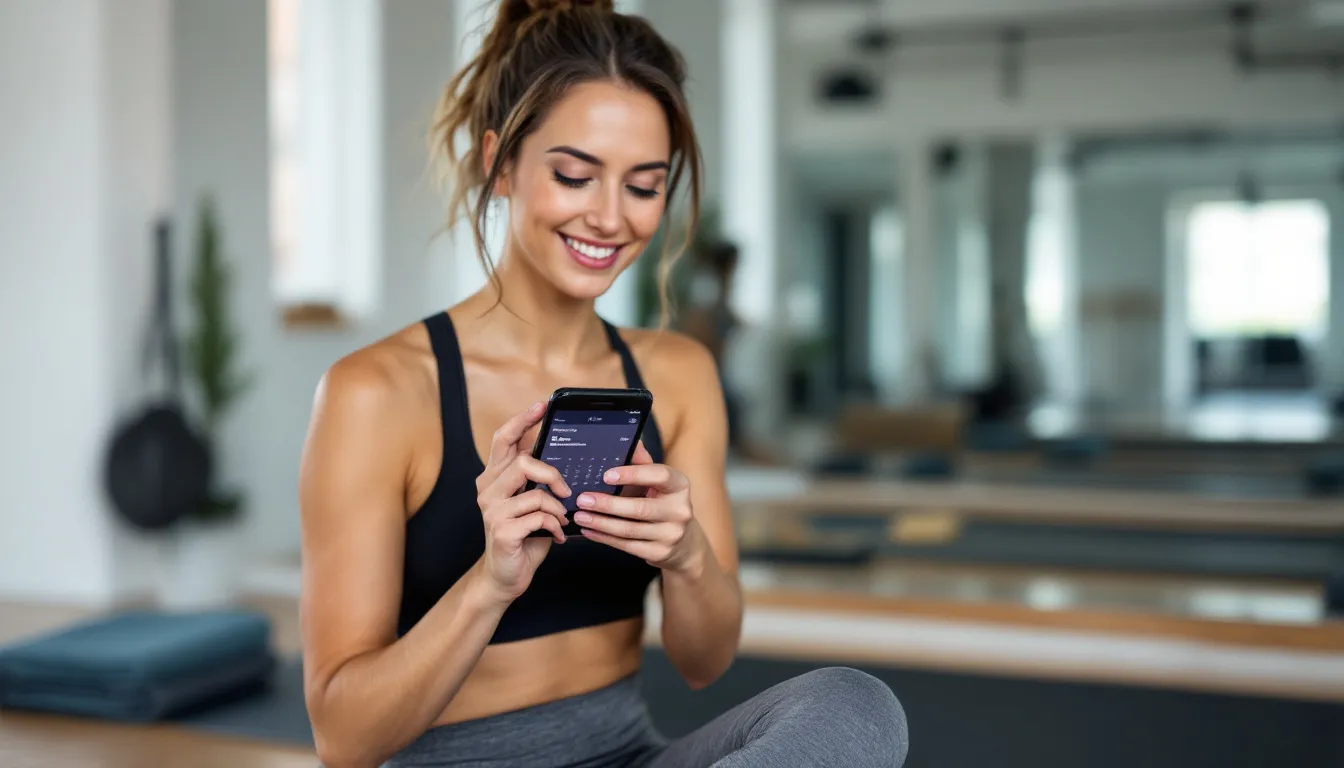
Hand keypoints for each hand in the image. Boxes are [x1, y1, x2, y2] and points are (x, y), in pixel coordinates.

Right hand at [474, 401, 571, 603]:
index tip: (541, 406)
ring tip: (561, 520)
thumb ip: (538, 479)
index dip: (522, 420)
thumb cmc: (524, 535)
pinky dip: (555, 526)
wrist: (505, 576)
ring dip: (557, 508)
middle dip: (552, 474)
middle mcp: (487, 490)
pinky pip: (540, 517)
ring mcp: (492, 511)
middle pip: (522, 461)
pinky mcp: (502, 531)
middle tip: (566, 490)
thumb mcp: (531, 502)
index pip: (503, 439)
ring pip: (536, 492)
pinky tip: (556, 536)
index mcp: (493, 477)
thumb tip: (564, 455)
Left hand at [572, 442, 704, 573]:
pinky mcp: (660, 553)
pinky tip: (589, 531)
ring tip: (580, 516)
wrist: (683, 541)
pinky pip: (627, 546)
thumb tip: (630, 439)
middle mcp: (680, 510)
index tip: (606, 475)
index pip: (659, 476)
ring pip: (630, 529)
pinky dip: (605, 538)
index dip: (633, 474)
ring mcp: (671, 534)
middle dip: (608, 504)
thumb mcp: (658, 482)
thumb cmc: (663, 502)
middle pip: (640, 508)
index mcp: (680, 486)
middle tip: (583, 499)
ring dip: (601, 523)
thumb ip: (642, 463)